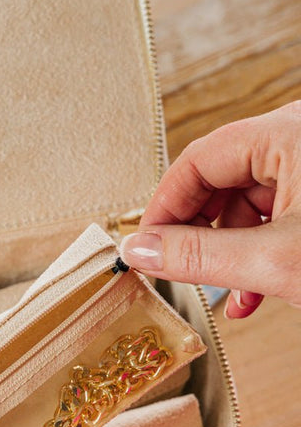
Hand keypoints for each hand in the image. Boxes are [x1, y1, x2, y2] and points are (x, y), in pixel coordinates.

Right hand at [119, 100, 300, 318]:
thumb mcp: (273, 261)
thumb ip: (199, 256)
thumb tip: (140, 250)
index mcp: (288, 132)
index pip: (198, 160)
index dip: (166, 208)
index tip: (147, 247)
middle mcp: (298, 136)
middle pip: (221, 181)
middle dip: (201, 236)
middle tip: (182, 271)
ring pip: (248, 202)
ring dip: (232, 253)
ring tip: (235, 294)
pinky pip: (276, 212)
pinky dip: (261, 250)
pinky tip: (257, 291)